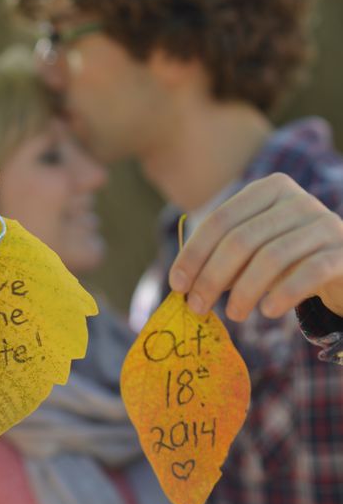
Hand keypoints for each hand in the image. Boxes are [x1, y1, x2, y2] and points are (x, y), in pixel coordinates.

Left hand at [169, 173, 342, 319]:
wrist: (342, 266)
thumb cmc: (288, 258)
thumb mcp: (252, 253)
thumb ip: (221, 260)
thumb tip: (184, 285)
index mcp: (268, 190)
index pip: (221, 220)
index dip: (194, 254)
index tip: (177, 285)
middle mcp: (297, 199)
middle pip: (242, 239)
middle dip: (212, 276)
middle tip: (197, 306)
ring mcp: (323, 223)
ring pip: (272, 257)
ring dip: (244, 291)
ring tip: (233, 314)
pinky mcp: (342, 251)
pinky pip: (308, 272)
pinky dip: (283, 294)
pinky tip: (267, 311)